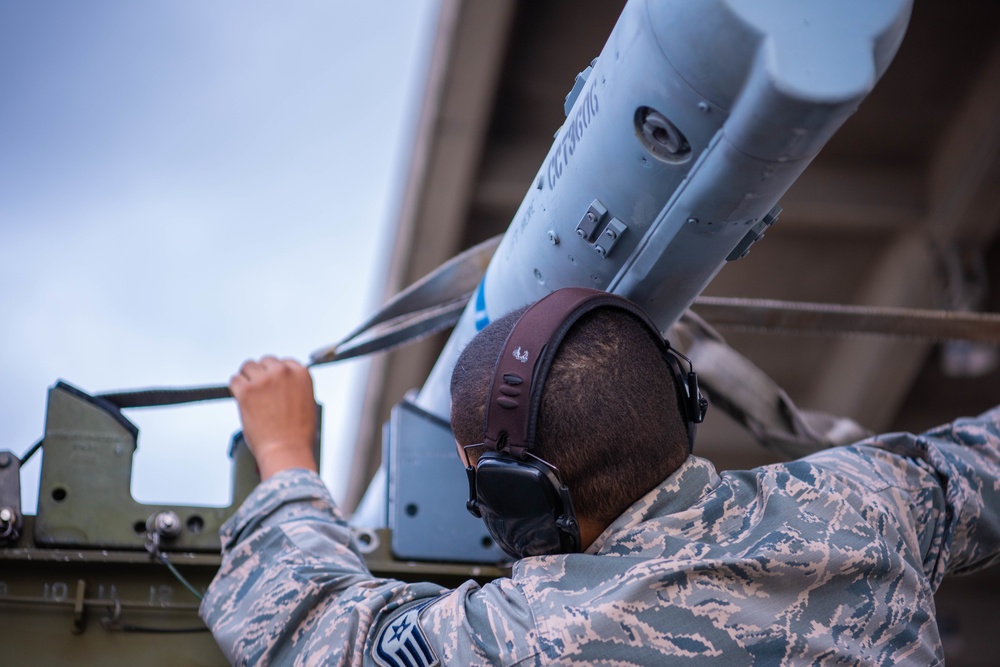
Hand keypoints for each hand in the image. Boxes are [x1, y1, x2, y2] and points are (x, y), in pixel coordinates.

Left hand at [230, 356, 317, 480]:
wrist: (286, 450)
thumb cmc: (297, 435)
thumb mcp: (308, 404)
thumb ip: (296, 388)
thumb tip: (283, 386)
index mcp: (301, 374)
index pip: (285, 362)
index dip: (276, 374)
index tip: (272, 383)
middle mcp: (283, 372)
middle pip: (265, 361)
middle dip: (262, 374)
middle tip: (260, 391)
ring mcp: (264, 380)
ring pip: (248, 367)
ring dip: (247, 379)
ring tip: (250, 395)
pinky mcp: (247, 391)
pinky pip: (235, 380)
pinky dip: (235, 388)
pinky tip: (241, 399)